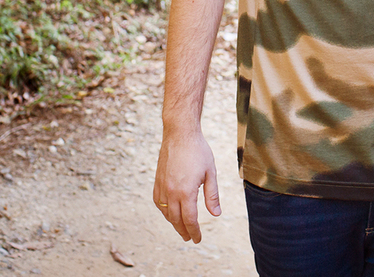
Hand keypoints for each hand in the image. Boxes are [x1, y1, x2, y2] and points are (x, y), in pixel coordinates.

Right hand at [153, 127, 220, 242]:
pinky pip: (158, 202)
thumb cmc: (198, 151)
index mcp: (186, 192)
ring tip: (181, 228)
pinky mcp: (157, 181)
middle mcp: (171, 192)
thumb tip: (216, 214)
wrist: (179, 134)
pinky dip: (164, 211)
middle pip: (176, 220)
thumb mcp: (210, 173)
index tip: (198, 239)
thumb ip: (212, 196)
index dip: (194, 232)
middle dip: (184, 231)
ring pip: (166, 212)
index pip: (190, 220)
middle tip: (190, 238)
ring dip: (173, 223)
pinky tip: (169, 212)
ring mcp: (162, 186)